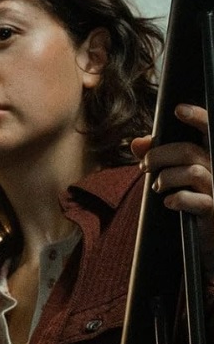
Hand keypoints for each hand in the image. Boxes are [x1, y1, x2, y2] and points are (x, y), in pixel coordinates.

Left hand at [133, 104, 213, 260]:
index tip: (178, 110)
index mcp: (211, 155)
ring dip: (165, 178)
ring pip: (191, 172)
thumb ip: (158, 154)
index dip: (198, 116)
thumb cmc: (190, 197)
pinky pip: (193, 199)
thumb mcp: (174, 173)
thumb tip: (138, 142)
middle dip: (158, 156)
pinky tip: (169, 203)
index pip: (210, 129)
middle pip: (188, 150)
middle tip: (144, 166)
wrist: (206, 233)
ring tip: (158, 186)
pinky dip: (176, 199)